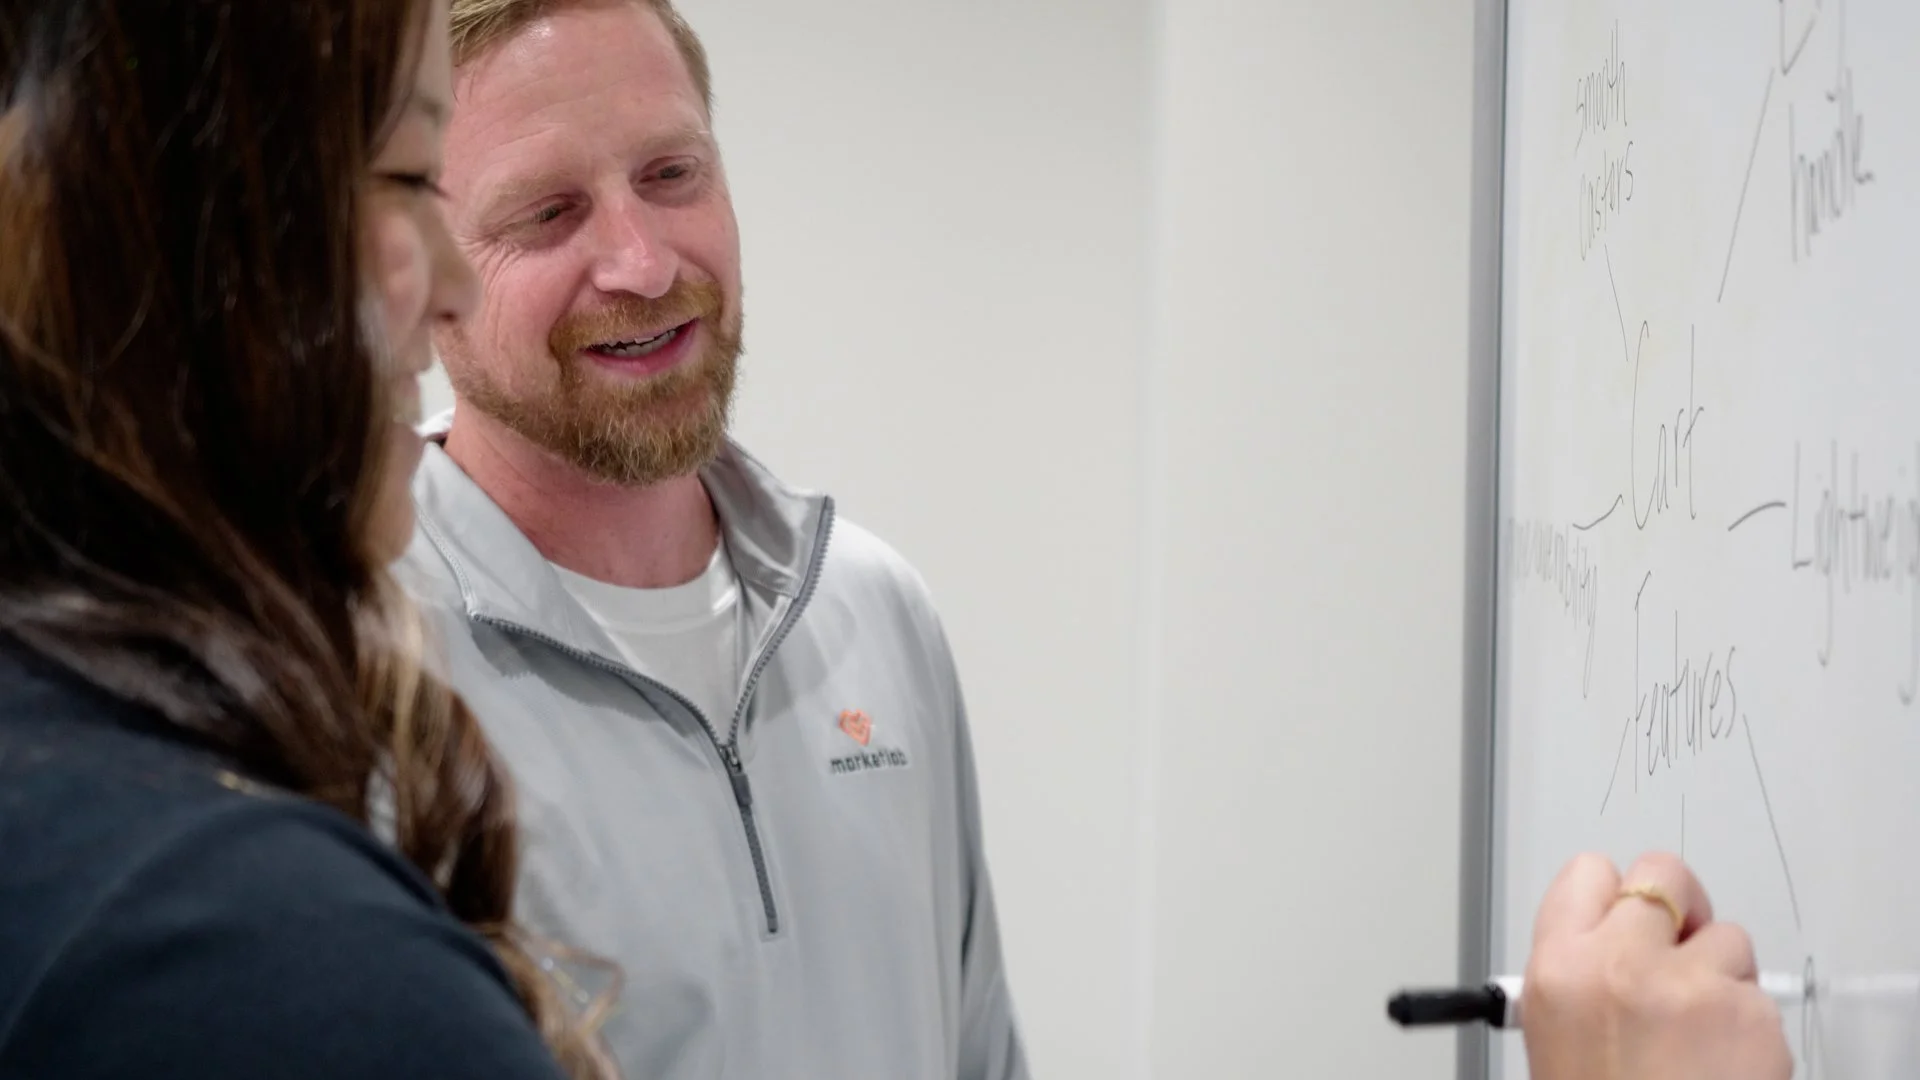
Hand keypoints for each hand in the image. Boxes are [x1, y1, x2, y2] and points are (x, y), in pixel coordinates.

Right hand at [1520, 850, 1791, 1079]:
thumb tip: (1609, 943)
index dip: (1613, 893)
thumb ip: (1578, 972)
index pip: (1589, 872)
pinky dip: (1751, 1025)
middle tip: (1680, 944)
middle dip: (1679, 907)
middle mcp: (1620, 963)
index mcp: (1558, 968)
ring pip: (1726, 937)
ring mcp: (1691, 986)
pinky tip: (1725, 1062)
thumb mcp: (1554, 1035)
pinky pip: (1760, 994)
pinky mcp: (1751, 1015)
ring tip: (1701, 1032)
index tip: (1625, 913)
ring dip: (1722, 975)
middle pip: (1663, 874)